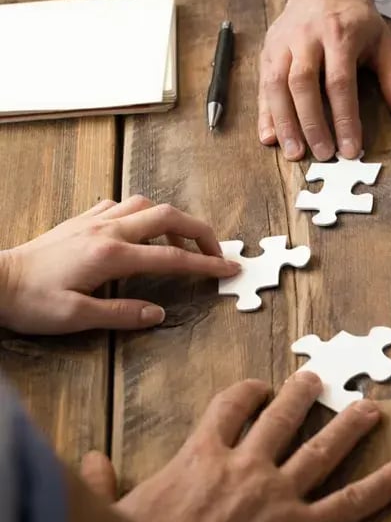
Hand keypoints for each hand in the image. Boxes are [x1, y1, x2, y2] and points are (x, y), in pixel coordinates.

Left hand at [0, 196, 238, 333]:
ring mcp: (94, 220)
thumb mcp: (77, 317)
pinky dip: (141, 214)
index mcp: (111, 255)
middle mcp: (107, 230)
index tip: (229, 268)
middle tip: (216, 251)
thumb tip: (157, 314)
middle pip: (168, 217)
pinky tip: (140, 231)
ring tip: (181, 242)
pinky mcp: (82, 220)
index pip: (172, 257)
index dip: (206, 264)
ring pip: (146, 204)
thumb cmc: (30, 301)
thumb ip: (122, 313)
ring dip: (172, 219)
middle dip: (200, 232)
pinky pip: (121, 205)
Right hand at [80, 374, 390, 521]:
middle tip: (318, 378)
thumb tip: (87, 461)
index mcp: (202, 456)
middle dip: (301, 395)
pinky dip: (386, 483)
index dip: (243, 393)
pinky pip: (353, 502)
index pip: (228, 408)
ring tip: (370, 407)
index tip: (254, 387)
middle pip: (280, 418)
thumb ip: (103, 482)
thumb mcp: (116, 513)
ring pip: (322, 448)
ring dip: (349, 425)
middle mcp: (247, 465)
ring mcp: (279, 495)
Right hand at [258, 0, 390, 161]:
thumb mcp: (383, 40)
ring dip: (284, 123)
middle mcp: (306, 38)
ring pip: (276, 85)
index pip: (340, 82)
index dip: (344, 118)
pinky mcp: (268, 51)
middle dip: (312, 123)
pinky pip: (262, 85)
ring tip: (294, 152)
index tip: (350, 148)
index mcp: (339, 34)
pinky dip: (264, 114)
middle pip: (303, 84)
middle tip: (322, 154)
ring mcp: (283, 44)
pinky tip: (269, 137)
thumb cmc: (354, 19)